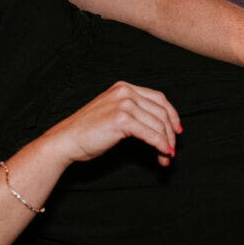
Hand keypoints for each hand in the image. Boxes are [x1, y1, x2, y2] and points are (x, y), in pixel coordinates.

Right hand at [44, 81, 180, 167]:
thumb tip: (159, 128)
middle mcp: (125, 92)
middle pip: (161, 111)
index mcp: (123, 88)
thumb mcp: (112, 114)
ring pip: (158, 124)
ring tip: (165, 157)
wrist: (66, 140)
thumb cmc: (87, 133)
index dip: (172, 115)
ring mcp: (123, 104)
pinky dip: (160, 145)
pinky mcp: (121, 120)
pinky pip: (150, 134)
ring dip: (166, 143)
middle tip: (171, 150)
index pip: (159, 98)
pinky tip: (161, 154)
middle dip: (170, 133)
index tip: (177, 131)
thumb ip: (133, 113)